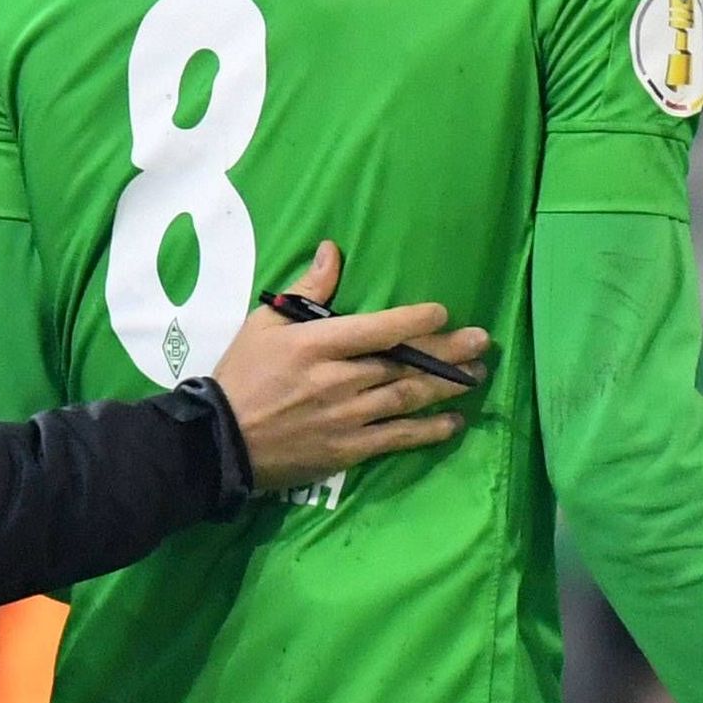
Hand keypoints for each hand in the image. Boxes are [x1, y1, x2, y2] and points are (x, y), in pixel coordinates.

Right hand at [206, 240, 488, 493]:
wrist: (220, 440)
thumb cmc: (243, 375)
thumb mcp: (265, 325)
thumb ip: (306, 292)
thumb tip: (332, 252)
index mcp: (317, 345)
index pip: (378, 328)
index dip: (416, 321)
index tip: (444, 313)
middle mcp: (339, 380)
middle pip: (404, 362)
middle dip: (449, 353)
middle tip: (483, 342)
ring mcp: (347, 417)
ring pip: (409, 398)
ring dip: (448, 387)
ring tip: (478, 375)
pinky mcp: (350, 450)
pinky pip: (399, 438)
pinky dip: (430, 430)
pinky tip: (454, 422)